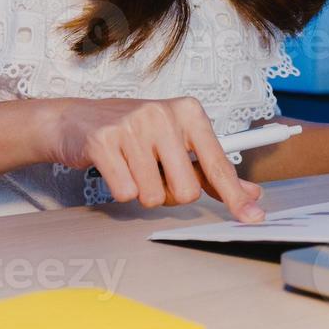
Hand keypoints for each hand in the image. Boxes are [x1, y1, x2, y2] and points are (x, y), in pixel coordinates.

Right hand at [35, 96, 265, 221]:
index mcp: (189, 112)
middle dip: (169, 194)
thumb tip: (250, 193)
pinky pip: (125, 192)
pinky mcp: (104, 141)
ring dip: (142, 192)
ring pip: (154, 196)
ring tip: (132, 167)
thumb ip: (212, 170)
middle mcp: (163, 114)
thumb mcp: (177, 141)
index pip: (218, 163)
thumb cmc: (133, 132)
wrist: (76, 119)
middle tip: (154, 173)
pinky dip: (120, 189)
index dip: (235, 195)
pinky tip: (114, 167)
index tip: (252, 216)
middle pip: (186, 191)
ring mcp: (133, 125)